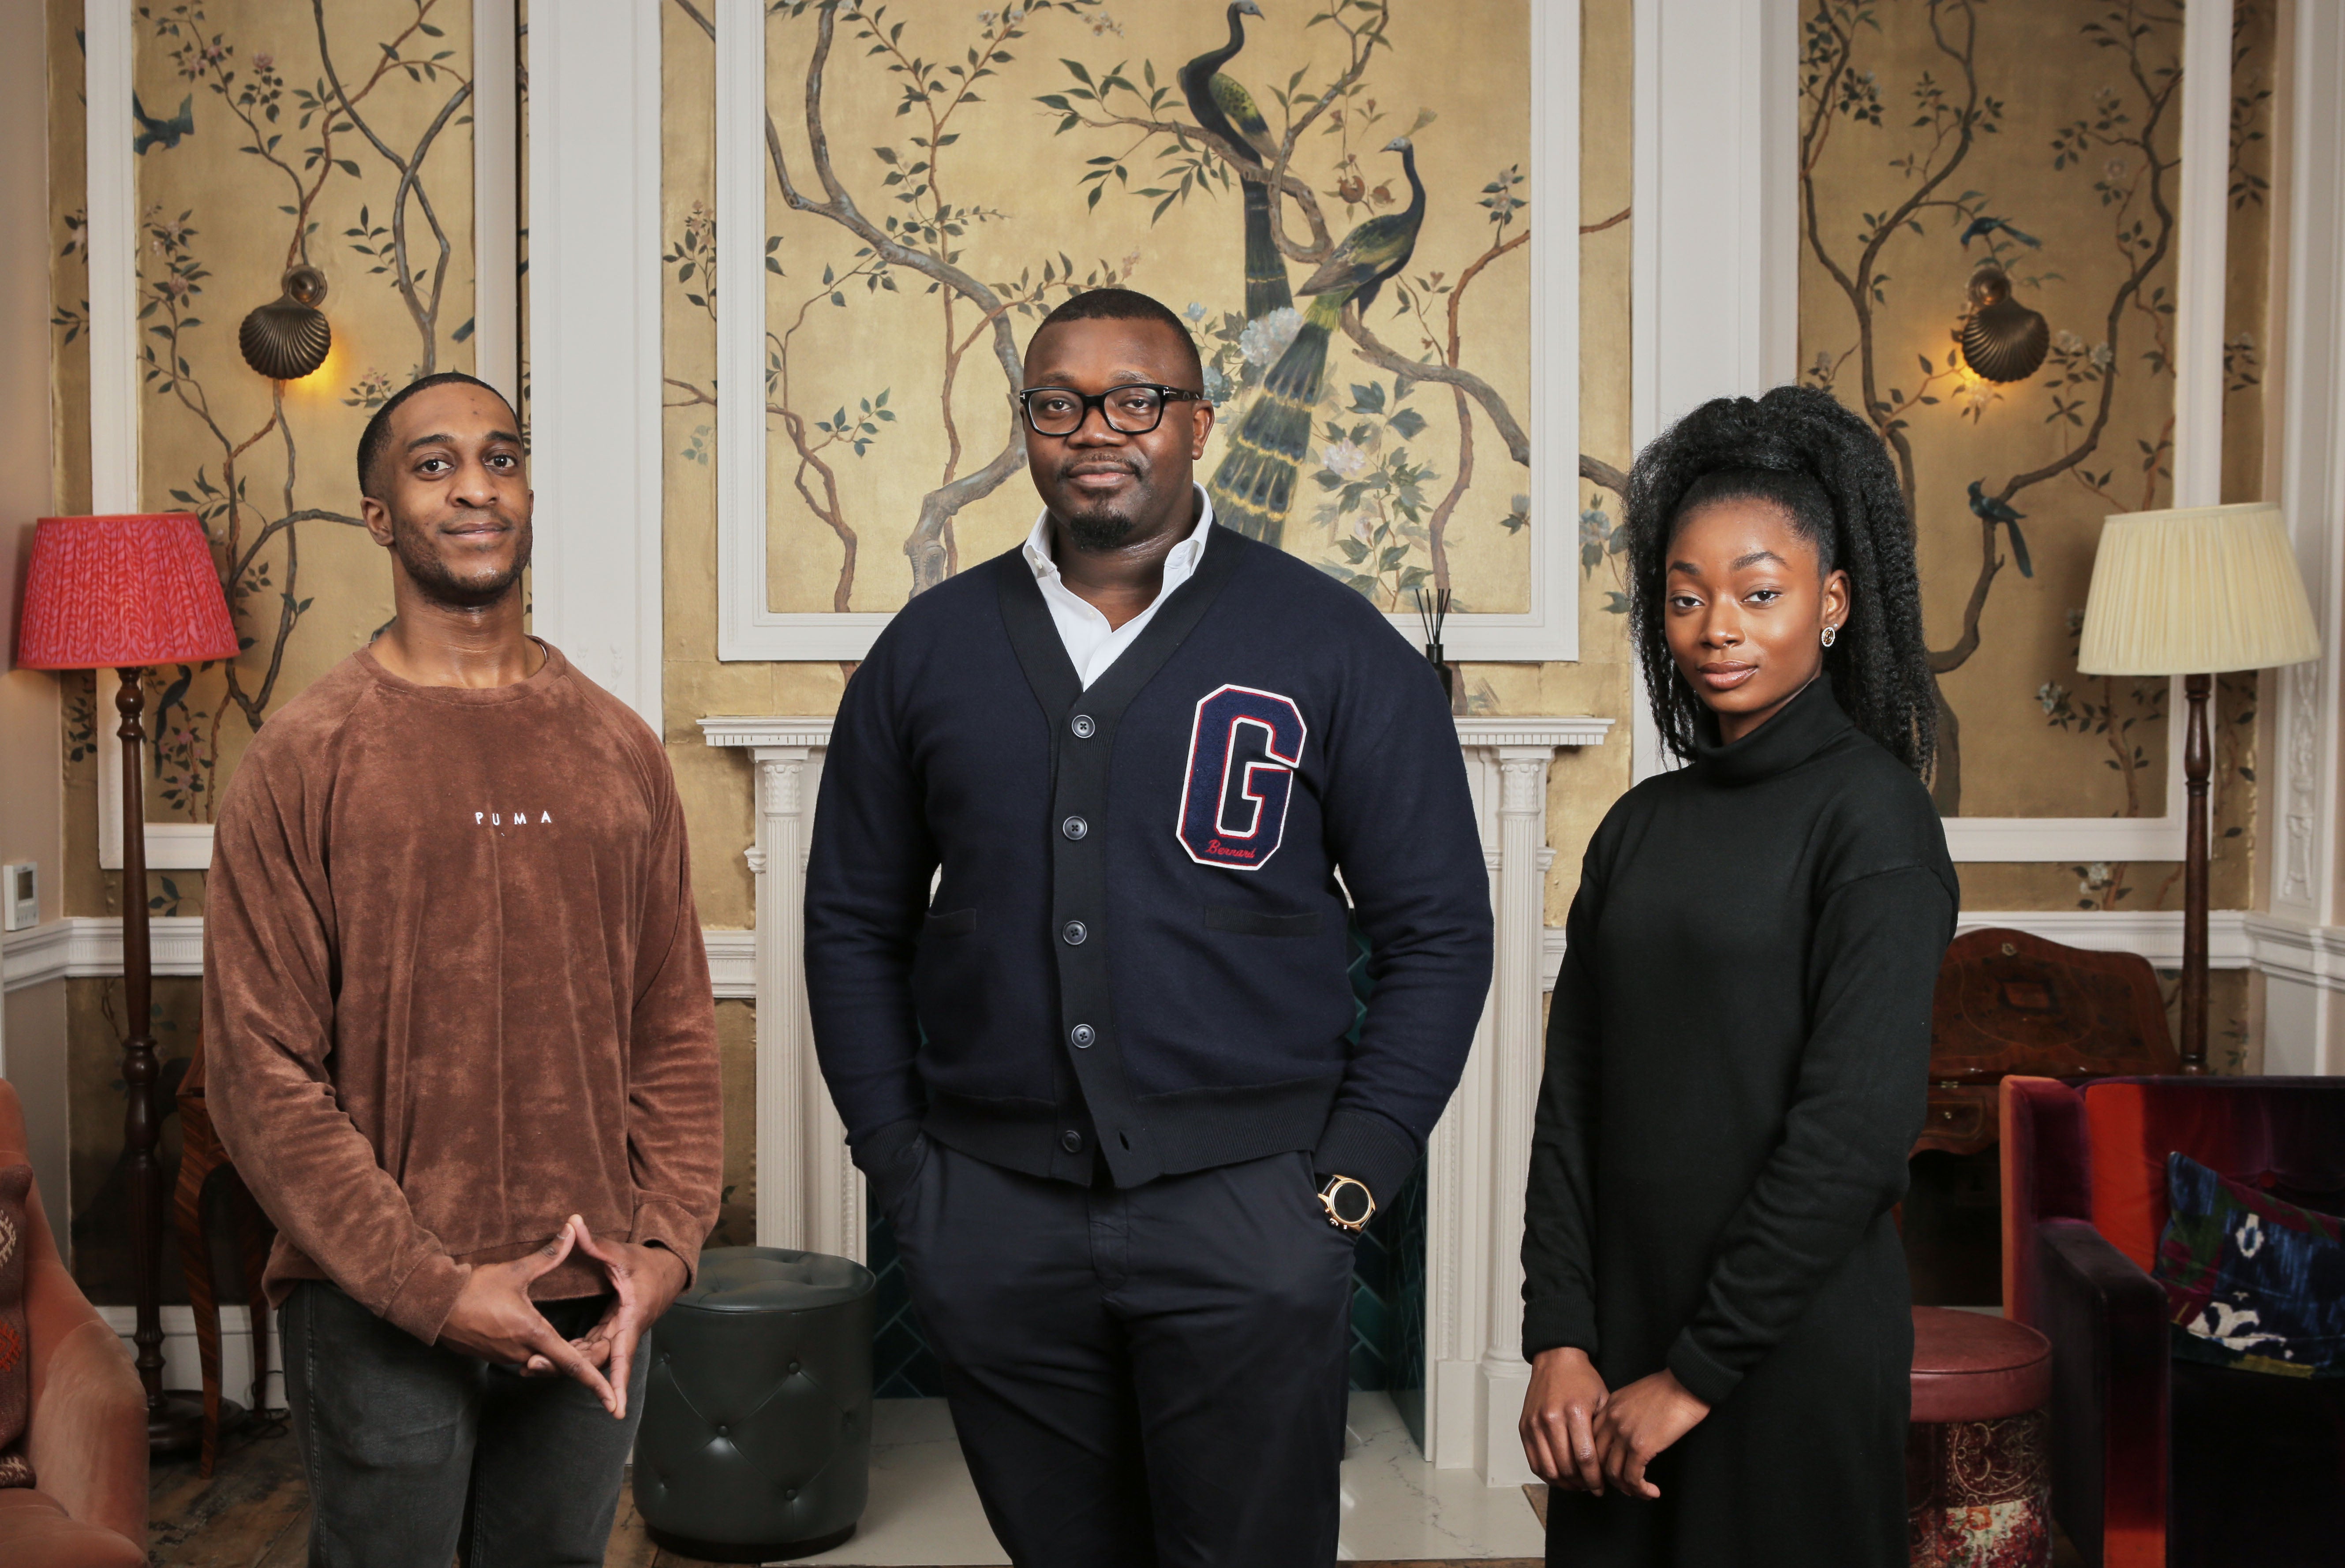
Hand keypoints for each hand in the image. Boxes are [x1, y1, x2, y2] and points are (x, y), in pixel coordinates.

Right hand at [437, 1221, 618, 1412]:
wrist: (434, 1305)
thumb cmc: (474, 1288)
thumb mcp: (515, 1271)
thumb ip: (549, 1254)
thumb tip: (571, 1229)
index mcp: (532, 1333)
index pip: (572, 1364)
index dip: (595, 1382)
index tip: (612, 1402)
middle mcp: (522, 1352)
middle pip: (561, 1366)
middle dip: (583, 1364)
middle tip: (604, 1355)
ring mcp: (506, 1357)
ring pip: (543, 1364)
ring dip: (560, 1359)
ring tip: (583, 1350)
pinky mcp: (495, 1357)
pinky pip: (526, 1361)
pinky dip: (541, 1356)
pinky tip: (548, 1346)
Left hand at [520, 1214, 687, 1419]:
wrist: (668, 1269)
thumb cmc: (649, 1263)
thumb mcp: (623, 1253)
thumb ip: (595, 1243)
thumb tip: (573, 1222)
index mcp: (631, 1316)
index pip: (622, 1355)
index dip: (617, 1383)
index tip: (615, 1408)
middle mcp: (625, 1331)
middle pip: (596, 1359)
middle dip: (568, 1368)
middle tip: (532, 1367)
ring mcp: (618, 1333)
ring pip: (592, 1355)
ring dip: (567, 1363)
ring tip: (531, 1366)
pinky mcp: (611, 1330)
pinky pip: (591, 1347)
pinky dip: (574, 1353)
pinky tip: (552, 1355)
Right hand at [1520, 1347, 1610, 1492]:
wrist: (1556, 1359)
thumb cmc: (1582, 1379)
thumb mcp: (1602, 1400)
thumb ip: (1603, 1433)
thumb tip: (1607, 1466)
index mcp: (1574, 1412)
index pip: (1585, 1458)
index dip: (1594, 1479)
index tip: (1601, 1487)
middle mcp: (1551, 1419)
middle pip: (1566, 1467)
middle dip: (1582, 1484)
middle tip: (1591, 1487)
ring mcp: (1534, 1424)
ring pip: (1548, 1469)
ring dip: (1564, 1483)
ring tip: (1577, 1484)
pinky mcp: (1524, 1427)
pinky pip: (1533, 1461)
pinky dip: (1547, 1474)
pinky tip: (1560, 1475)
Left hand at [1592, 1369, 1709, 1499]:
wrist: (1687, 1382)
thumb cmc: (1669, 1388)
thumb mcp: (1635, 1396)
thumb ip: (1624, 1413)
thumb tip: (1625, 1437)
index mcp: (1609, 1407)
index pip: (1592, 1441)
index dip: (1599, 1461)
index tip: (1610, 1472)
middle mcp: (1610, 1420)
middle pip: (1598, 1459)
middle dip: (1609, 1479)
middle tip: (1626, 1488)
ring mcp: (1623, 1433)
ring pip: (1613, 1472)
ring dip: (1628, 1488)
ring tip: (1642, 1492)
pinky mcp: (1640, 1446)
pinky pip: (1633, 1477)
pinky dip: (1641, 1489)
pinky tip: (1652, 1492)